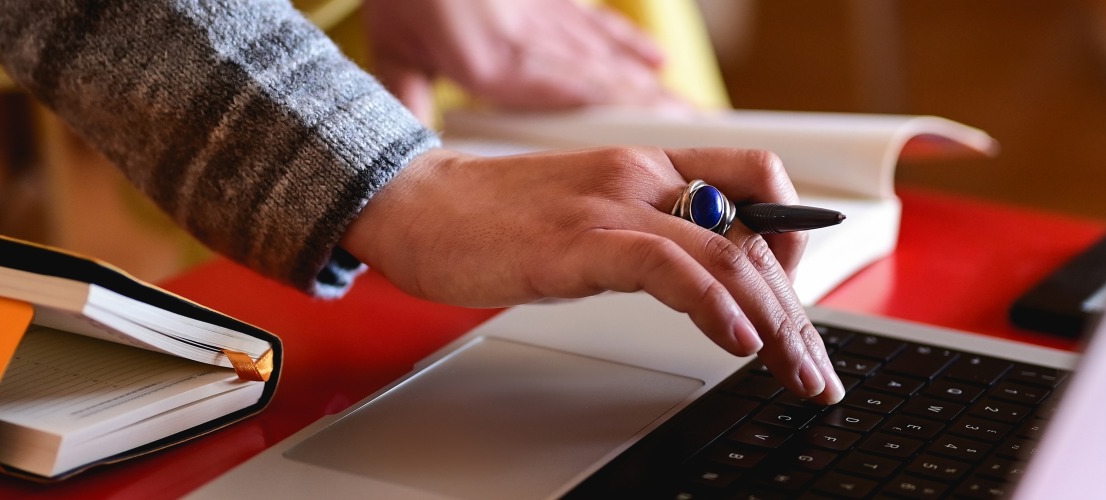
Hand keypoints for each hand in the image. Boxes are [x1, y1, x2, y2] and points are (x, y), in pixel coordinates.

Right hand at [342, 147, 844, 403]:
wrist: (412, 204)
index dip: (793, 242)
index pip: (756, 183)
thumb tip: (695, 286)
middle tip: (814, 372)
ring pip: (727, 255)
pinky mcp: (578, 241)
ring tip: (796, 374)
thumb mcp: (585, 216)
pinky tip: (738, 342)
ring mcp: (610, 206)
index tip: (795, 305)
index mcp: (646, 167)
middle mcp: (641, 177)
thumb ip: (639, 238)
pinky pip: (667, 268)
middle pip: (752, 238)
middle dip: (795, 314)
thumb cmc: (487, 219)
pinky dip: (712, 304)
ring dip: (776, 324)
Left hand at [364, 0, 690, 123]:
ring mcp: (552, 14)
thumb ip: (406, 99)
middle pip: (615, 85)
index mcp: (503, 65)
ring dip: (655, 89)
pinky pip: (600, 24)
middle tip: (710, 148)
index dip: (631, 127)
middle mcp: (540, 41)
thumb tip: (404, 151)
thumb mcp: (395, 47)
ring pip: (616, 57)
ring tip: (696, 117)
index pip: (583, 101)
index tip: (670, 151)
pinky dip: (630, 45)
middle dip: (662, 117)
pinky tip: (655, 62)